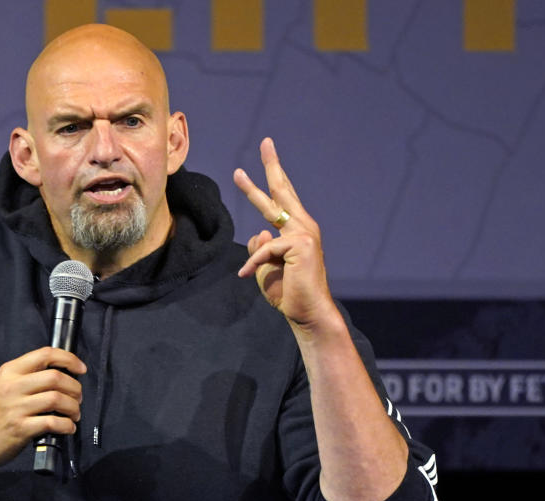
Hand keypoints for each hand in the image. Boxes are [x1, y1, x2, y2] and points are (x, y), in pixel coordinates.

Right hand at [0, 347, 85, 471]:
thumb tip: (61, 375)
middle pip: (56, 377)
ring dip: (73, 407)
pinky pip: (53, 423)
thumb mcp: (3, 386)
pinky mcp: (20, 429)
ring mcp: (16, 408)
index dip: (69, 359)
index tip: (81, 369)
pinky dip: (67, 425)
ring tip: (74, 414)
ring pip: (57, 399)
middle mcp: (12, 386)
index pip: (45, 354)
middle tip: (78, 398)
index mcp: (10, 371)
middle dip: (75, 388)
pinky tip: (68, 428)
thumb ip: (26, 377)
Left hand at [234, 138, 336, 327]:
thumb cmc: (289, 294)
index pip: (284, 199)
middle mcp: (304, 227)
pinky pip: (265, 248)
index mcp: (298, 231)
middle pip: (283, 191)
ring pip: (269, 212)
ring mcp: (305, 234)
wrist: (308, 314)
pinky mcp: (301, 245)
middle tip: (265, 142)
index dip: (274, 175)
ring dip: (251, 191)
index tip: (267, 153)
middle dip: (272, 165)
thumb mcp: (267, 269)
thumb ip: (262, 249)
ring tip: (237, 173)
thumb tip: (259, 232)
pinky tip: (245, 275)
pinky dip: (253, 264)